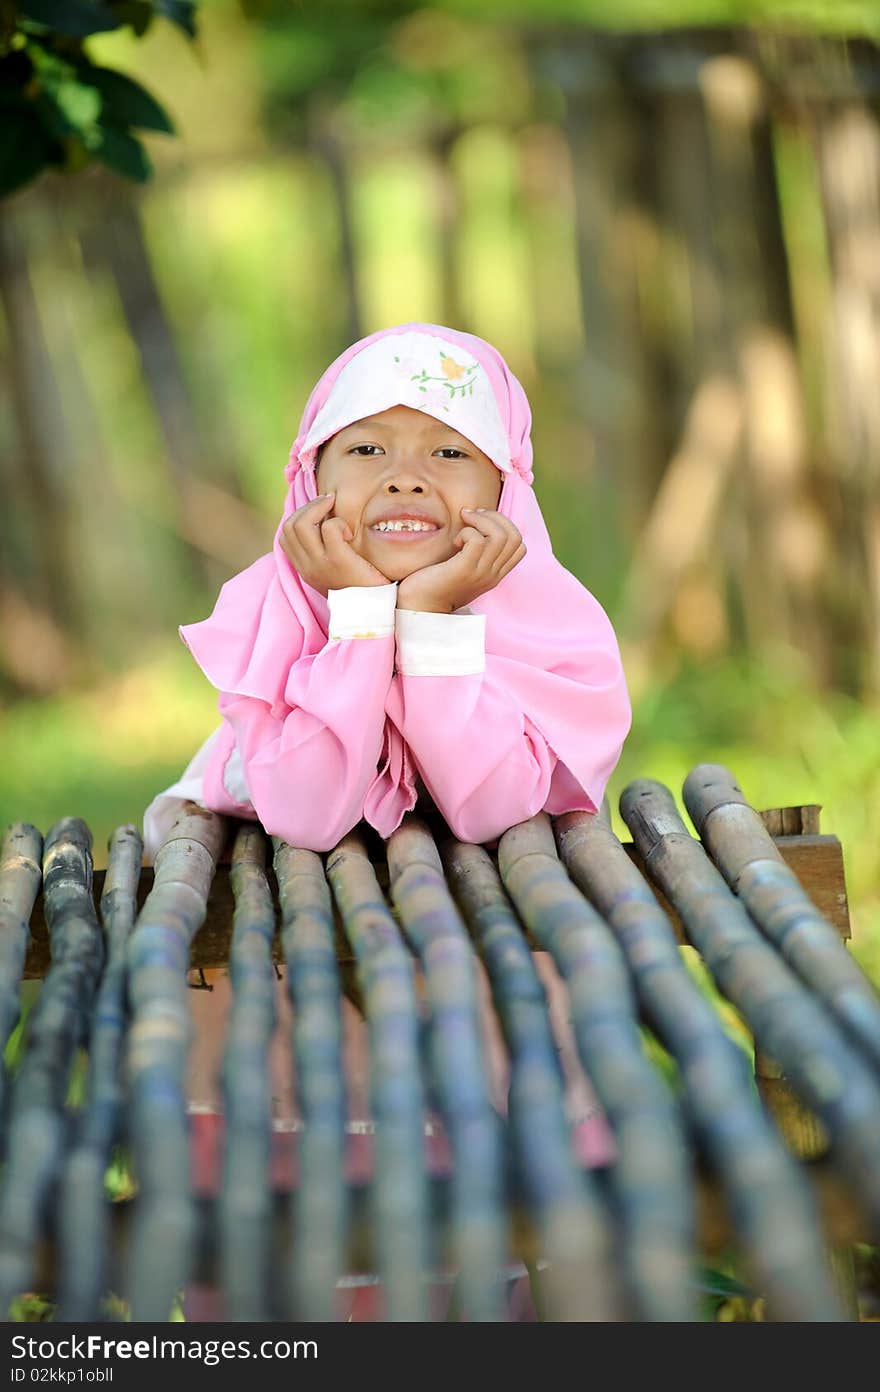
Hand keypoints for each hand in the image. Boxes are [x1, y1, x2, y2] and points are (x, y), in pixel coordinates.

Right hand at [280, 494, 389, 594]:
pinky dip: (339, 522)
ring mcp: (320, 564)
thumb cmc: (360, 590)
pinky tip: (350, 533)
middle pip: (289, 525)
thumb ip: (325, 555)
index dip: (299, 517)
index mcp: (304, 569)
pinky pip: (329, 528)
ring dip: (320, 508)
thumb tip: (325, 526)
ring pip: (302, 523)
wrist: (373, 613)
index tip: (320, 515)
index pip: (285, 535)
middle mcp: (307, 567)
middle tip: (329, 504)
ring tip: (336, 511)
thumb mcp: (335, 573)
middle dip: (308, 507)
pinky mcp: (339, 561)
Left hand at [396, 508, 525, 613]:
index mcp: (495, 574)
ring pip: (499, 536)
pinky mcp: (463, 571)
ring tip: (463, 525)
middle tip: (471, 517)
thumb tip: (474, 525)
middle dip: (494, 517)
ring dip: (480, 520)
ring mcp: (480, 573)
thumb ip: (474, 554)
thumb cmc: (435, 584)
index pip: (520, 545)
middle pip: (514, 536)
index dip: (504, 525)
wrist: (419, 609)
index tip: (480, 523)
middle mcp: (492, 574)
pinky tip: (454, 542)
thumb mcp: (463, 569)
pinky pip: (478, 541)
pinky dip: (467, 532)